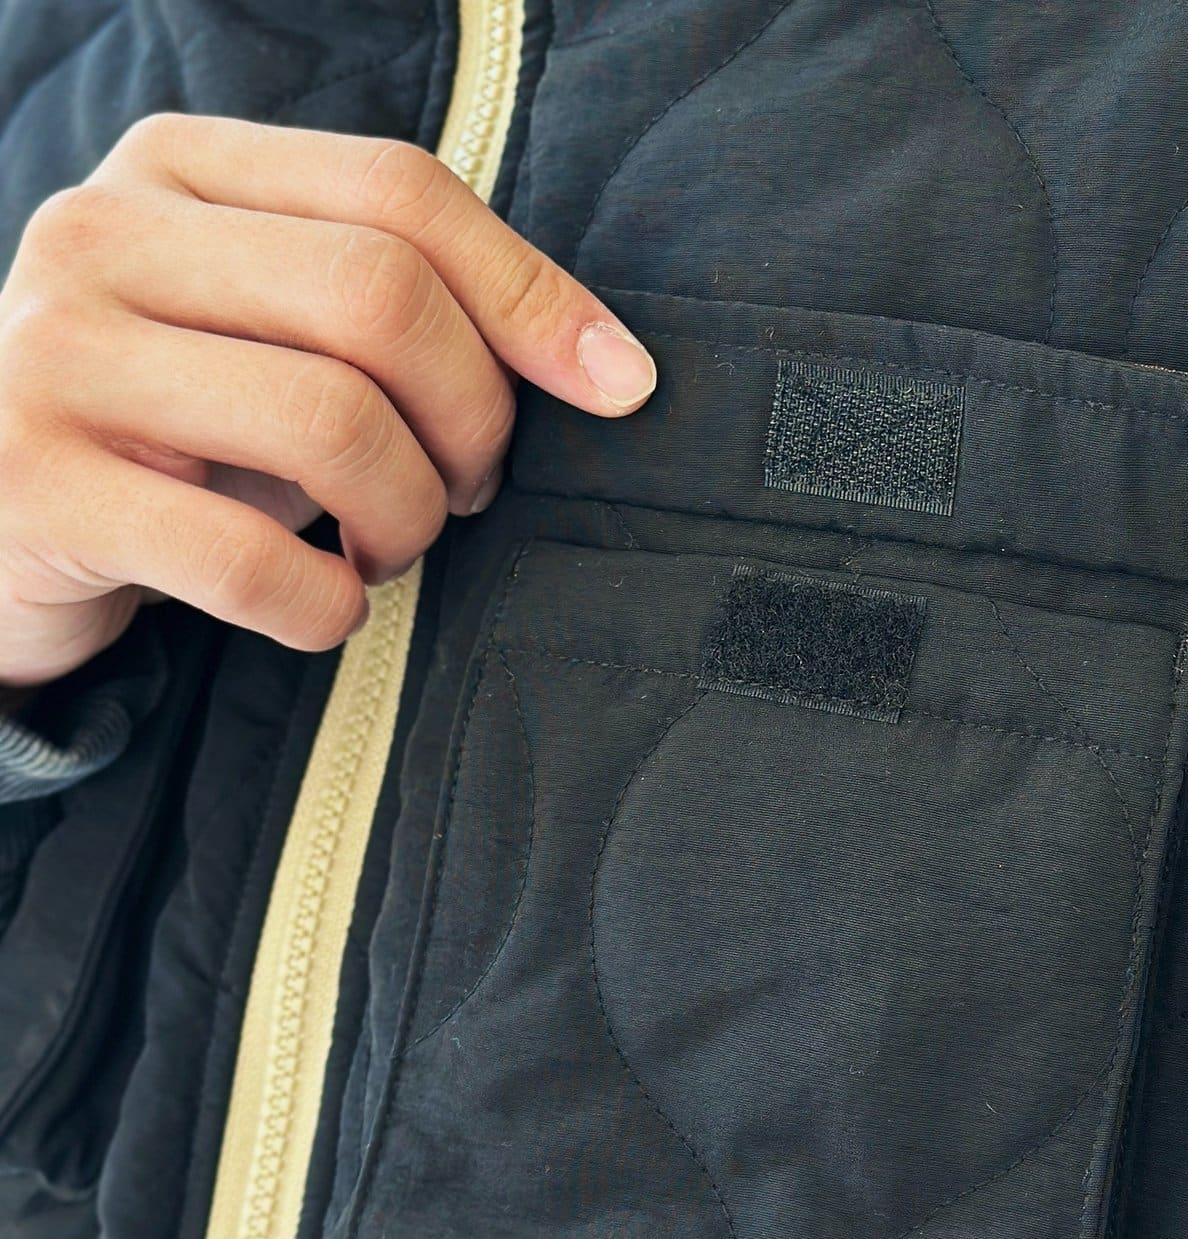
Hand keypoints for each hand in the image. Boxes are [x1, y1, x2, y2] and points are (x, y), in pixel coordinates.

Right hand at [0, 115, 656, 684]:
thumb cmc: (174, 431)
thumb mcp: (269, 337)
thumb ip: (393, 311)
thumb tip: (605, 364)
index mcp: (180, 169)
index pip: (402, 192)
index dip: (533, 295)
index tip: (619, 386)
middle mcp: (106, 234)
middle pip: (382, 300)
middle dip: (473, 423)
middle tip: (466, 494)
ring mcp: (60, 357)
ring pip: (332, 424)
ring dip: (408, 519)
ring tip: (389, 551)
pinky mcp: (40, 486)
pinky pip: (250, 560)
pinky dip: (327, 607)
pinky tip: (324, 606)